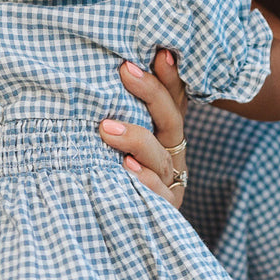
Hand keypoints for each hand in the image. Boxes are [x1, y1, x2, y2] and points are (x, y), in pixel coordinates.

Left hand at [99, 50, 188, 207]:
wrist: (113, 227)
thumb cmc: (106, 169)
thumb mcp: (116, 133)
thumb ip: (117, 107)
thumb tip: (106, 66)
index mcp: (166, 133)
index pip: (173, 98)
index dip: (169, 76)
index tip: (158, 52)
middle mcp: (172, 154)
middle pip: (172, 120)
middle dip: (151, 93)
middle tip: (125, 71)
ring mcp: (168, 182)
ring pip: (161, 156)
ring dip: (137, 139)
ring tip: (107, 128)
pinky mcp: (161, 208)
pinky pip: (157, 193)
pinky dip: (143, 179)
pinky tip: (125, 166)